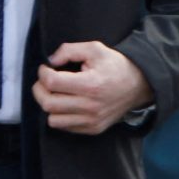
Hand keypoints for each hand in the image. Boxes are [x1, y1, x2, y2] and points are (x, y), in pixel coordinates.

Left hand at [33, 41, 153, 134]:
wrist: (139, 86)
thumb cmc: (116, 66)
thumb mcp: (95, 49)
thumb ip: (69, 50)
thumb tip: (50, 61)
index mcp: (91, 84)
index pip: (51, 82)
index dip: (43, 73)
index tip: (46, 69)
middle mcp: (90, 106)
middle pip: (48, 103)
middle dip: (39, 90)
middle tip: (45, 81)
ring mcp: (92, 120)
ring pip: (52, 119)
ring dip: (50, 105)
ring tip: (56, 94)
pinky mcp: (93, 129)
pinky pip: (64, 127)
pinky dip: (60, 116)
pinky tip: (67, 104)